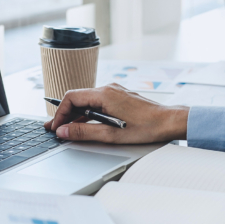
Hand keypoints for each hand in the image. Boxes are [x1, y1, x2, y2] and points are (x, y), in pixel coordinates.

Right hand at [44, 84, 188, 143]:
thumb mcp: (112, 135)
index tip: (55, 127)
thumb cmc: (147, 127)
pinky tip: (85, 125)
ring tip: (66, 129)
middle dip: (65, 114)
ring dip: (76, 115)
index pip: (72, 97)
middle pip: (78, 98)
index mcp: (105, 94)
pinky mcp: (120, 98)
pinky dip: (88, 114)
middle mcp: (109, 89)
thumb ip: (84, 132)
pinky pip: (98, 103)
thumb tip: (64, 131)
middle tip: (55, 128)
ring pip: (87, 101)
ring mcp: (115, 92)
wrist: (169, 121)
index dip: (60, 113)